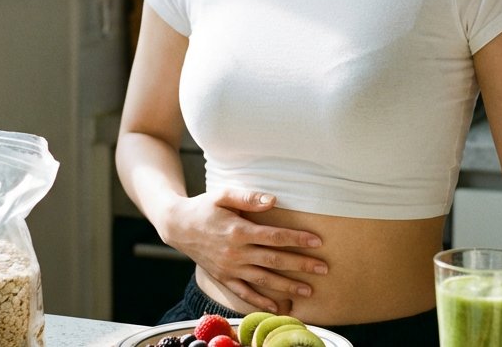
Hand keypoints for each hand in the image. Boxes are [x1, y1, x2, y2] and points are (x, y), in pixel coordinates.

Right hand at [159, 189, 326, 312]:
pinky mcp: (223, 277)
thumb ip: (248, 197)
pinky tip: (278, 307)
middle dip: (300, 265)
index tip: (317, 241)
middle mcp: (236, 252)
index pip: (274, 236)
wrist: (177, 226)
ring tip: (309, 291)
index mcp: (239, 231)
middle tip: (323, 269)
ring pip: (263, 279)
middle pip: (274, 260)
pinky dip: (261, 301)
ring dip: (287, 286)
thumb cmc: (204, 207)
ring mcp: (230, 268)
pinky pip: (244, 293)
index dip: (297, 239)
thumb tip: (273, 200)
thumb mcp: (223, 195)